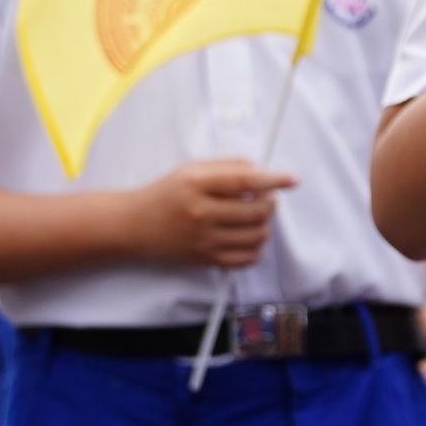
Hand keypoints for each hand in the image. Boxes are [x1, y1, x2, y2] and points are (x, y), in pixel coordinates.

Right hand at [129, 159, 295, 267]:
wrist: (133, 226)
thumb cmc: (165, 194)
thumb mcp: (191, 169)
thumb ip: (227, 166)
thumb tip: (261, 170)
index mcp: (197, 183)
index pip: (245, 180)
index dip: (273, 179)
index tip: (292, 180)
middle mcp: (200, 212)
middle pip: (257, 210)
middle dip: (269, 203)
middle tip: (263, 198)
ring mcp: (203, 239)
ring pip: (257, 235)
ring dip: (264, 225)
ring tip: (253, 217)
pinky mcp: (205, 259)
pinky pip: (246, 258)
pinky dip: (255, 248)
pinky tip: (246, 237)